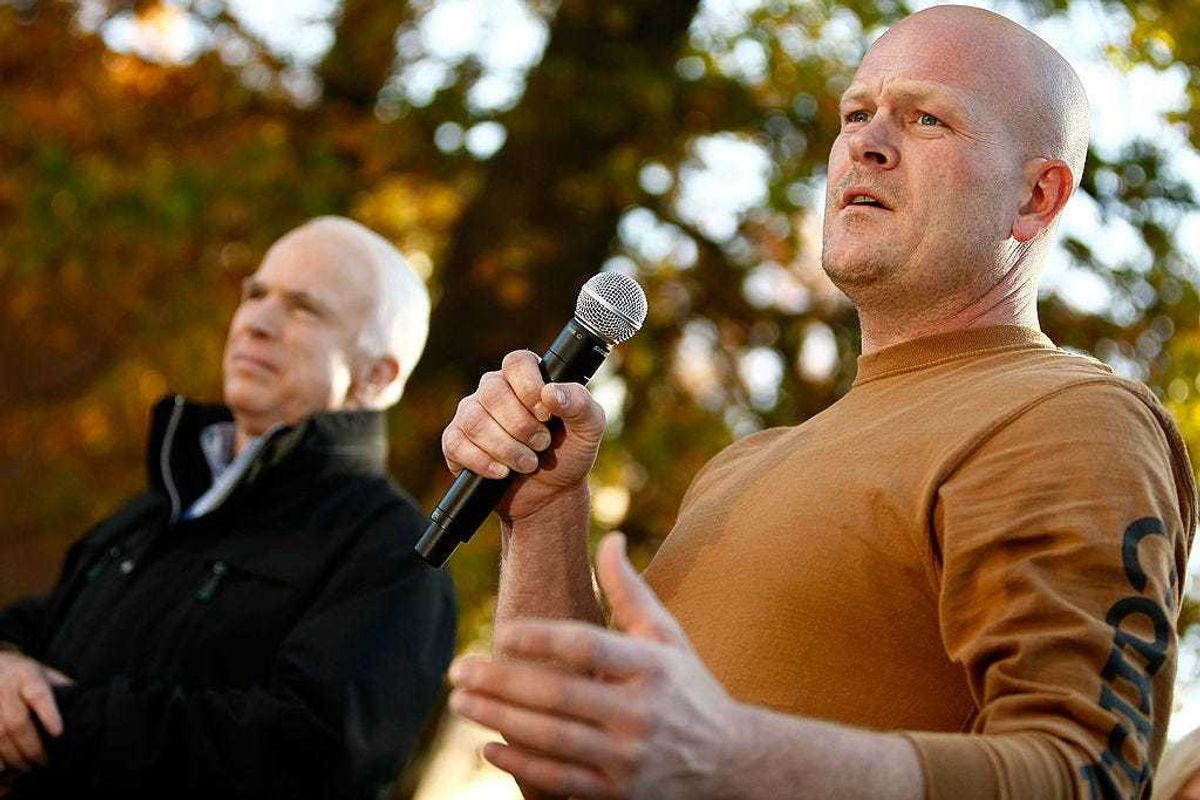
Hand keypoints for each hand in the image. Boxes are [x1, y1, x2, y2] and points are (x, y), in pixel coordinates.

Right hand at [0, 651, 71, 773]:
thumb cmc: (26, 674)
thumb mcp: (46, 673)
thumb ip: (62, 689)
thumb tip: (86, 708)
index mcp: (27, 675)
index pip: (38, 694)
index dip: (48, 714)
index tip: (59, 733)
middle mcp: (5, 687)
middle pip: (18, 721)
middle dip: (32, 746)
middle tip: (44, 762)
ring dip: (13, 756)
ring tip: (27, 768)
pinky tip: (6, 767)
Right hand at [441, 350, 606, 520]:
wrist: (550, 494)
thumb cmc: (569, 453)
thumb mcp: (589, 428)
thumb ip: (579, 403)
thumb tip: (551, 392)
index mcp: (526, 377)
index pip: (517, 362)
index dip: (529, 387)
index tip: (546, 415)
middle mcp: (494, 390)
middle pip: (493, 391)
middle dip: (521, 425)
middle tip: (542, 444)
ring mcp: (471, 414)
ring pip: (474, 419)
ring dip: (506, 447)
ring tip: (528, 463)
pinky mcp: (456, 441)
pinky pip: (457, 443)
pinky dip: (483, 462)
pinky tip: (502, 472)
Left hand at [448, 533, 743, 798]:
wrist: (731, 763)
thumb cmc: (688, 687)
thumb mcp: (668, 635)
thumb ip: (630, 591)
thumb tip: (610, 539)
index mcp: (651, 666)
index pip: (587, 645)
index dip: (541, 638)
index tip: (502, 631)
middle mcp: (639, 712)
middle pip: (557, 694)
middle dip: (500, 681)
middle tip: (458, 668)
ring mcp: (627, 758)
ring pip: (551, 738)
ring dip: (498, 718)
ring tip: (461, 700)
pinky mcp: (617, 794)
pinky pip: (559, 780)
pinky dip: (520, 764)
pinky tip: (489, 746)